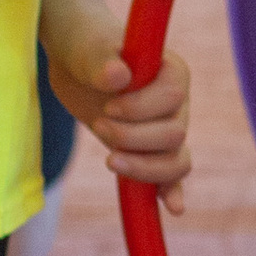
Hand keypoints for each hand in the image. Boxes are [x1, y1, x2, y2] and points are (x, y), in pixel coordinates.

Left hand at [41, 0, 194, 210]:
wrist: (77, 62)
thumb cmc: (85, 46)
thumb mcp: (88, 49)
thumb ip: (102, 60)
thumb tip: (118, 75)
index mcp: (172, 73)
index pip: (172, 99)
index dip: (140, 109)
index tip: (109, 105)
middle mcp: (178, 104)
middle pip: (174, 135)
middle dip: (133, 137)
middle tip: (99, 123)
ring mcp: (166, 130)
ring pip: (175, 161)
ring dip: (143, 167)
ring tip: (109, 159)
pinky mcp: (149, 151)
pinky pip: (170, 177)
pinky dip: (170, 192)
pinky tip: (172, 209)